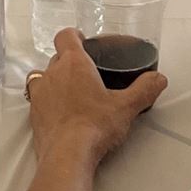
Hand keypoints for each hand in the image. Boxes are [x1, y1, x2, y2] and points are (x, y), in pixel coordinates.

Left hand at [26, 27, 164, 165]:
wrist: (67, 155)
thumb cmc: (94, 126)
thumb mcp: (126, 107)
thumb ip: (144, 90)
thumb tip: (157, 79)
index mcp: (74, 63)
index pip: (65, 36)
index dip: (73, 35)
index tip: (81, 39)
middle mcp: (52, 73)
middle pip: (57, 57)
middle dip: (69, 62)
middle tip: (86, 73)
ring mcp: (40, 94)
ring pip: (43, 77)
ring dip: (54, 80)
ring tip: (71, 92)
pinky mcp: (33, 114)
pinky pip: (38, 99)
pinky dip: (47, 102)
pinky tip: (61, 114)